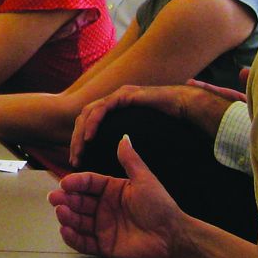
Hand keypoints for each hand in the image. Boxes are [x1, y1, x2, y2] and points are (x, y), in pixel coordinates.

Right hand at [51, 136, 184, 257]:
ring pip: (78, 221)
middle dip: (65, 199)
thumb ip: (130, 160)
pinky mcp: (104, 246)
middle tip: (54, 198)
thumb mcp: (144, 180)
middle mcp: (104, 207)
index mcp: (112, 190)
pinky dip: (73, 238)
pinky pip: (84, 242)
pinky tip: (65, 230)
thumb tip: (123, 136)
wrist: (172, 235)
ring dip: (67, 216)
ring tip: (61, 212)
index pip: (89, 183)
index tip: (65, 182)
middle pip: (79, 201)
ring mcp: (102, 227)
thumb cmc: (160, 205)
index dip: (76, 182)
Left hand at [68, 79, 241, 167]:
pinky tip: (90, 138)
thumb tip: (116, 159)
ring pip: (89, 113)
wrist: (183, 107)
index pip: (88, 125)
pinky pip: (102, 108)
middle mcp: (112, 102)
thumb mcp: (139, 137)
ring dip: (81, 133)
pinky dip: (94, 122)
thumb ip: (125, 145)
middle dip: (76, 140)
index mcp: (113, 112)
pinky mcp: (124, 96)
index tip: (78, 162)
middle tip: (74, 160)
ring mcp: (117, 97)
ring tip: (79, 152)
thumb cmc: (166, 123)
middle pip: (84, 120)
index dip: (80, 142)